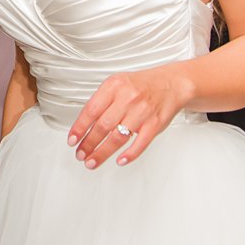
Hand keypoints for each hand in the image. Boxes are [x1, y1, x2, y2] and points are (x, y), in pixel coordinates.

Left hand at [67, 66, 191, 169]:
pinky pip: (140, 143)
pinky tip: (119, 161)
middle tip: (80, 154)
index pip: (91, 110)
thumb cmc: (141, 85)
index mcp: (114, 86)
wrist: (171, 84)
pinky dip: (129, 154)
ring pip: (118, 137)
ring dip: (102, 152)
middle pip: (102, 126)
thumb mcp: (117, 84)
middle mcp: (127, 98)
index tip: (72, 140)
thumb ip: (102, 101)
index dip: (79, 127)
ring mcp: (142, 112)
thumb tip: (84, 124)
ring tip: (92, 161)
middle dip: (88, 143)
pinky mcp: (155, 124)